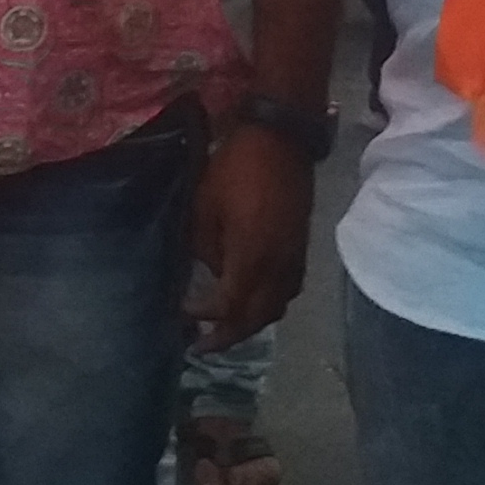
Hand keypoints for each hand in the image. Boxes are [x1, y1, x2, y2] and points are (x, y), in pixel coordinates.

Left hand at [191, 123, 314, 348]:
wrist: (281, 139)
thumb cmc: (236, 168)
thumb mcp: (205, 207)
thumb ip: (205, 249)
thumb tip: (211, 272)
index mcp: (251, 256)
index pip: (229, 306)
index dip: (205, 317)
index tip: (182, 315)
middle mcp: (278, 266)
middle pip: (256, 318)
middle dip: (229, 336)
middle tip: (202, 345)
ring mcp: (294, 258)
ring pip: (276, 308)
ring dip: (251, 324)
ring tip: (226, 328)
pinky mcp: (301, 248)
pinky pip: (288, 291)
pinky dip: (269, 305)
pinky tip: (253, 301)